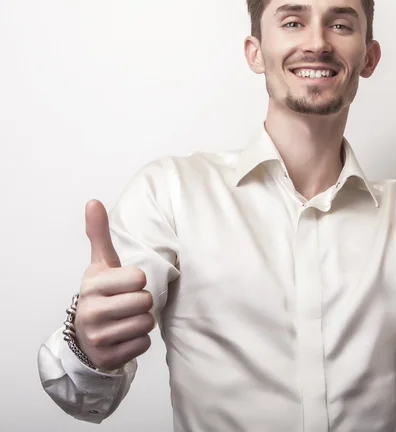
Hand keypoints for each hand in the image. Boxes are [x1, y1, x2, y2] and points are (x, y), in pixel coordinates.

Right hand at [73, 200, 153, 370]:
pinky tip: (123, 337)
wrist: (85, 335)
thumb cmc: (102, 293)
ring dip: (142, 322)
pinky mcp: (107, 358)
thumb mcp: (101, 263)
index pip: (138, 278)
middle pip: (145, 302)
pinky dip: (138, 341)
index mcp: (93, 284)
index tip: (125, 283)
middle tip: (125, 304)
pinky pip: (143, 344)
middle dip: (141, 303)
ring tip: (125, 319)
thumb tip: (93, 201)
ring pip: (146, 323)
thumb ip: (99, 234)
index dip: (137, 281)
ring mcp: (98, 337)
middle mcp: (91, 311)